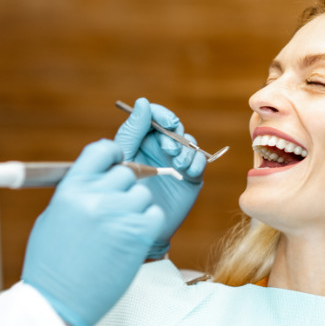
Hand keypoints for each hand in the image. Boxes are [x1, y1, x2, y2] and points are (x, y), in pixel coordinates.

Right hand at [22, 139, 164, 325]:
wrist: (58, 302)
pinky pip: (155, 214)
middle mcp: (96, 197)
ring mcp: (119, 215)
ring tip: (118, 230)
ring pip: (143, 195)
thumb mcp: (54, 216)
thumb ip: (78, 192)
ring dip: (136, 208)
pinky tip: (131, 238)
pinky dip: (147, 223)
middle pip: (127, 172)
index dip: (113, 154)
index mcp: (71, 188)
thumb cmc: (51, 262)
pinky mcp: (138, 235)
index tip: (115, 163)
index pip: (102, 150)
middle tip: (114, 209)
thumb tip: (100, 176)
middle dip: (123, 188)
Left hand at [114, 97, 205, 258]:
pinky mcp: (190, 176)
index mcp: (142, 139)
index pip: (155, 116)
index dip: (162, 115)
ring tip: (177, 164)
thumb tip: (143, 102)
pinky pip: (201, 161)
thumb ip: (132, 131)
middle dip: (175, 134)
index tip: (166, 123)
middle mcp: (160, 147)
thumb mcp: (124, 157)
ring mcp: (176, 161)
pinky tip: (187, 172)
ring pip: (189, 142)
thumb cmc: (124, 191)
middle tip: (168, 150)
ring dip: (185, 149)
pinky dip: (197, 162)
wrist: (135, 223)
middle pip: (175, 127)